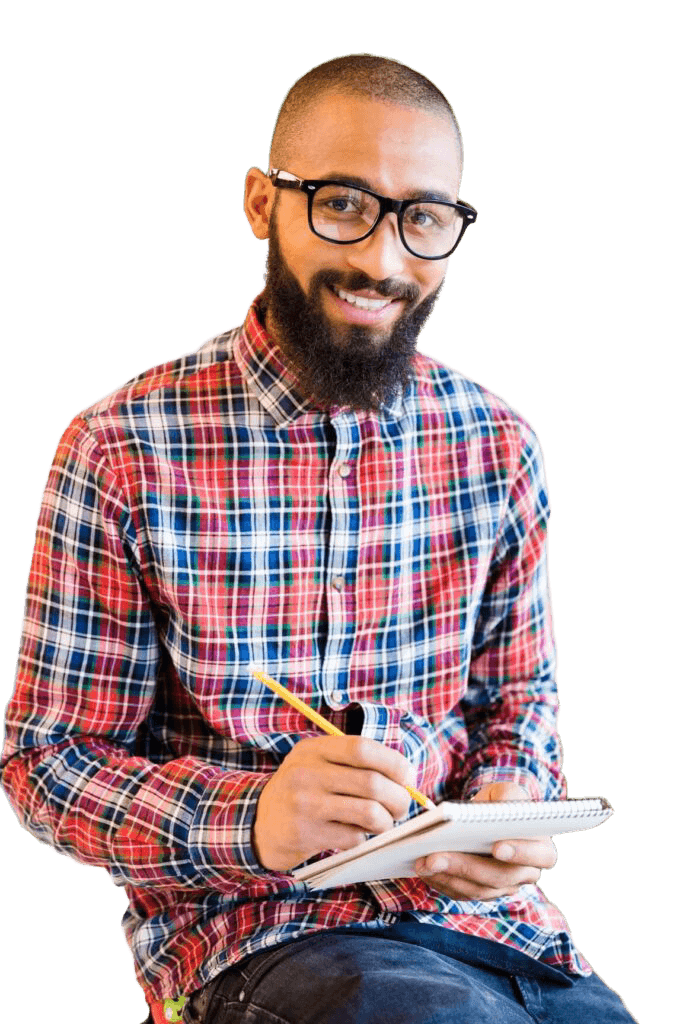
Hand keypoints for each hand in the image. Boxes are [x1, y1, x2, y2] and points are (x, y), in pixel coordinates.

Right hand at [253, 735, 415, 871]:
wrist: (258, 824)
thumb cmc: (301, 792)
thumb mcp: (316, 764)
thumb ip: (353, 763)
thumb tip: (405, 776)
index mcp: (313, 750)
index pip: (362, 748)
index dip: (393, 762)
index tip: (407, 777)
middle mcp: (307, 773)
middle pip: (371, 782)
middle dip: (398, 798)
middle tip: (402, 807)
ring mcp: (305, 804)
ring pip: (368, 812)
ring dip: (386, 821)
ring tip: (384, 823)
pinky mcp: (306, 834)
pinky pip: (353, 837)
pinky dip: (365, 838)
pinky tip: (358, 835)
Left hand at [414, 782, 556, 899]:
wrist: (486, 818)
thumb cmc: (500, 803)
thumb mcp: (506, 792)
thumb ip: (509, 796)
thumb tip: (500, 809)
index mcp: (541, 848)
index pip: (541, 856)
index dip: (521, 853)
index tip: (497, 847)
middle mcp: (526, 874)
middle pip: (499, 877)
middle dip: (465, 866)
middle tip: (435, 856)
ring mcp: (503, 887)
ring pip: (477, 890)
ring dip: (447, 876)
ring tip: (423, 861)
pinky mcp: (480, 892)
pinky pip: (461, 893)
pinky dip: (441, 882)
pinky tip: (423, 869)